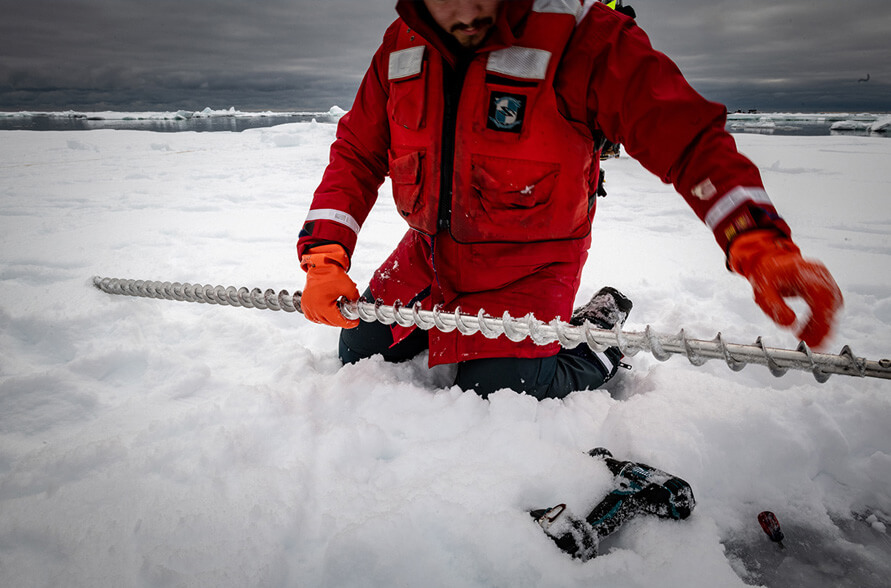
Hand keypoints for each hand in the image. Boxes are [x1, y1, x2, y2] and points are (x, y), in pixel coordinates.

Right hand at [300, 244, 359, 328]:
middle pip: (330, 322)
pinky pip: (313, 316)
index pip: (338, 321)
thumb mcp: (348, 286)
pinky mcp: (304, 304)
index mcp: (322, 306)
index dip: (349, 323)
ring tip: (339, 312)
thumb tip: (357, 305)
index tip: (355, 322)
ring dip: (331, 319)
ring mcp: (307, 306)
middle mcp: (313, 308)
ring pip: (322, 320)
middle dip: (340, 320)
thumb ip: (354, 298)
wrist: (320, 265)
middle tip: (349, 315)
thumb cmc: (330, 274)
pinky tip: (328, 312)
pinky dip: (321, 316)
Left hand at [728, 230, 842, 347]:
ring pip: (833, 305)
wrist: (769, 259)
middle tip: (814, 345)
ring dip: (824, 325)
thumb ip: (774, 307)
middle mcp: (819, 273)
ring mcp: (825, 278)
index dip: (821, 319)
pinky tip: (810, 330)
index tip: (814, 337)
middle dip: (825, 327)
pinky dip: (822, 319)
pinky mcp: (825, 284)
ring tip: (809, 340)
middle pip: (831, 302)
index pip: (821, 296)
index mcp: (804, 271)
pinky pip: (830, 305)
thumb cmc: (766, 272)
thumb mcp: (762, 290)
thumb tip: (789, 324)